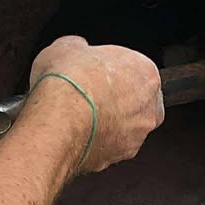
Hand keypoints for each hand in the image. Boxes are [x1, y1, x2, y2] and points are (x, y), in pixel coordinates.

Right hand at [28, 35, 163, 174]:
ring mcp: (134, 137)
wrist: (56, 121)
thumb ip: (80, 48)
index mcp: (146, 73)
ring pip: (122, 128)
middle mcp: (148, 108)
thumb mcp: (67, 46)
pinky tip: (73, 133)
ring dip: (105, 123)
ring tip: (76, 117)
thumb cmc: (68, 83)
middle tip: (87, 94)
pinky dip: (93, 142)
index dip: (110, 71)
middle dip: (113, 99)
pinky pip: (106, 147)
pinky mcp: (116, 158)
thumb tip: (75, 49)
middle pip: (135, 101)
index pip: (134, 69)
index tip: (94, 72)